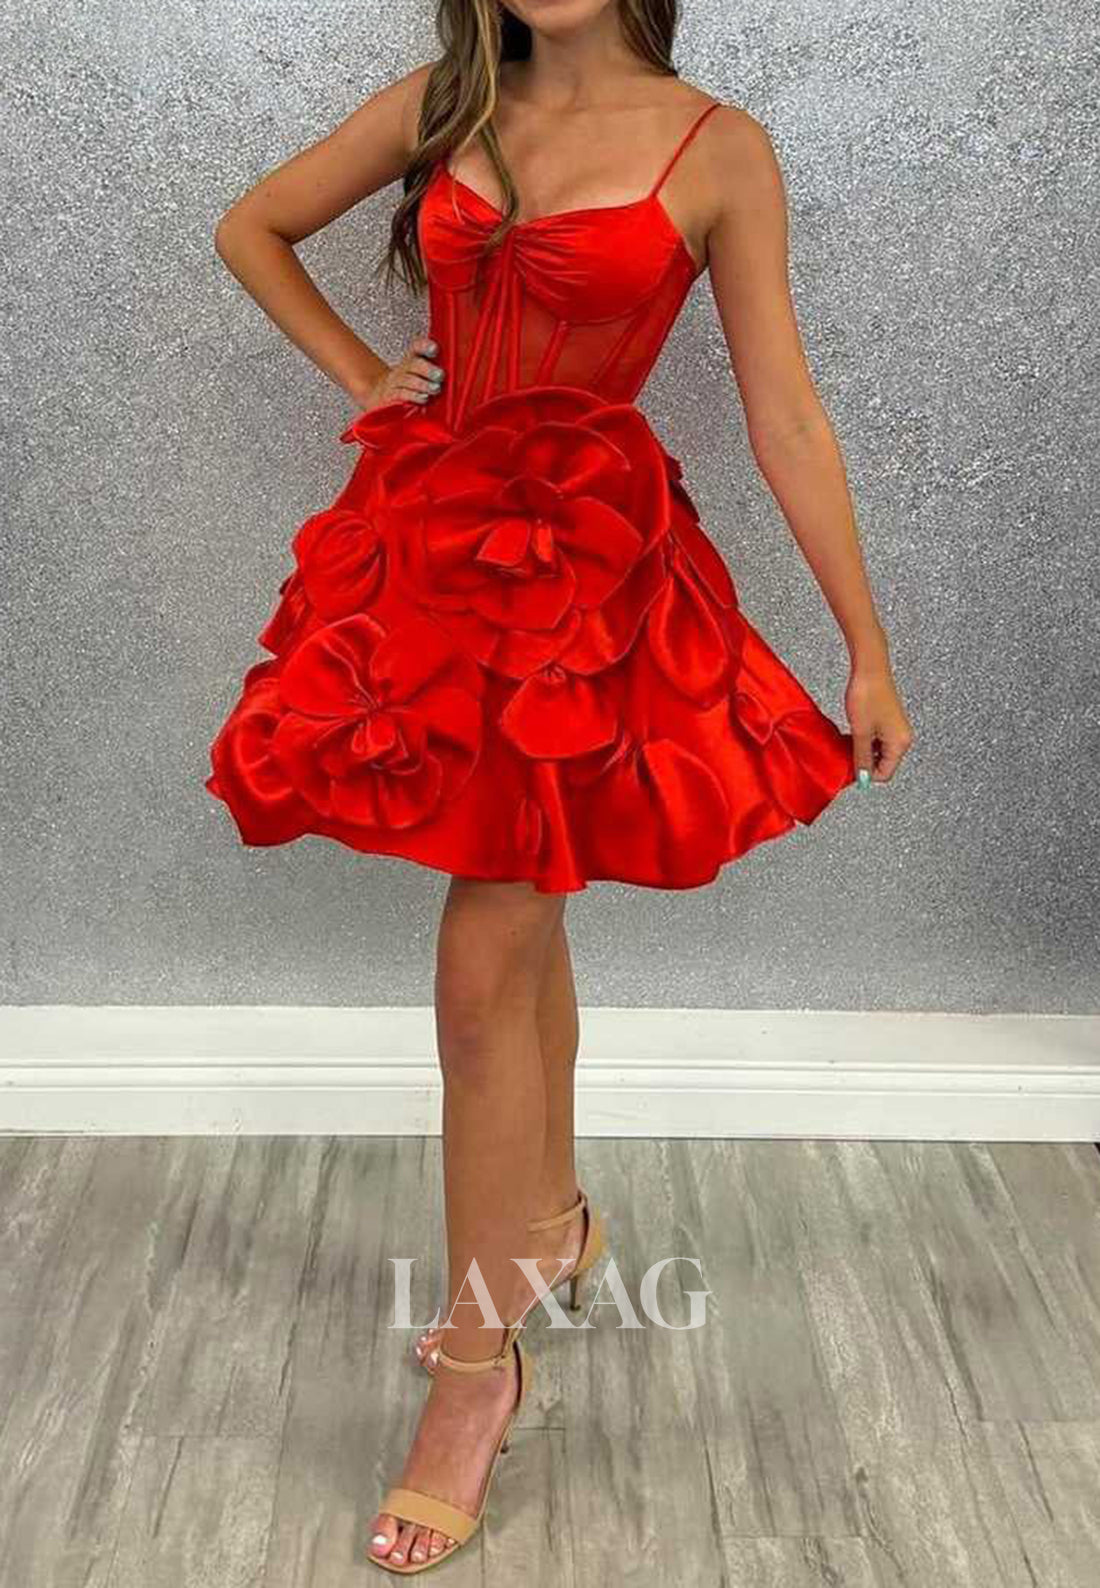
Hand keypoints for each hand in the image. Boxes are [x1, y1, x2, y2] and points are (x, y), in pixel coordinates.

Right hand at [353, 334, 444, 413]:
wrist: (382, 394)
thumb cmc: (411, 384)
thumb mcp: (423, 373)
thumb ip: (438, 370)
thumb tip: (461, 370)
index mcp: (413, 358)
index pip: (417, 347)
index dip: (425, 346)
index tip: (434, 349)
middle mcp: (404, 368)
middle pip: (414, 364)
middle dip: (427, 369)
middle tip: (440, 375)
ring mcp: (397, 381)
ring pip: (409, 380)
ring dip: (423, 384)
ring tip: (435, 388)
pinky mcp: (392, 395)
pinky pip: (402, 394)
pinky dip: (414, 396)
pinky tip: (424, 397)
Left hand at [845, 659, 913, 782]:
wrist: (869, 669)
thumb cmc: (868, 694)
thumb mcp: (860, 733)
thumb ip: (862, 758)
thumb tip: (863, 777)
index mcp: (900, 743)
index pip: (884, 774)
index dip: (865, 774)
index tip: (849, 769)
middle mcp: (902, 737)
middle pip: (882, 763)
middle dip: (863, 762)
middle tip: (846, 753)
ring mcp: (896, 728)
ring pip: (878, 751)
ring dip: (862, 750)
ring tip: (849, 739)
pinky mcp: (889, 720)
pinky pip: (877, 739)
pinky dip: (864, 740)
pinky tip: (854, 732)